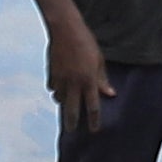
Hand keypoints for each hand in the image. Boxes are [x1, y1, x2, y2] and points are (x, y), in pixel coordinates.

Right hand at [46, 20, 115, 135]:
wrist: (65, 30)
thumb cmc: (86, 43)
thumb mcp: (99, 60)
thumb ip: (102, 79)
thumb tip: (110, 94)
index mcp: (88, 80)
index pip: (93, 106)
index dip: (94, 120)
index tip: (95, 130)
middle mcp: (73, 82)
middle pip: (72, 109)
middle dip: (72, 122)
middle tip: (72, 131)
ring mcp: (60, 79)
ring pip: (60, 99)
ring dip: (64, 104)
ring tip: (67, 108)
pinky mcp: (51, 73)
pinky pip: (53, 88)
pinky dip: (57, 91)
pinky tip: (59, 91)